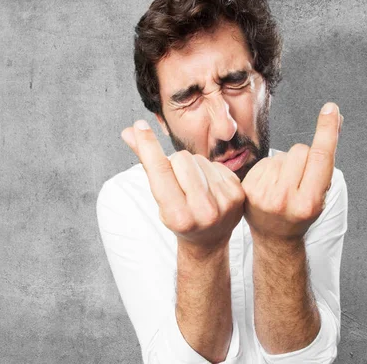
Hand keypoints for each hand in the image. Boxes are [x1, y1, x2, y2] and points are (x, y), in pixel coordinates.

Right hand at [121, 120, 244, 253]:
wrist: (208, 240)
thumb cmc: (177, 216)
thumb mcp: (158, 197)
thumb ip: (146, 163)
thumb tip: (128, 132)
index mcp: (178, 216)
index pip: (160, 171)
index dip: (148, 146)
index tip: (140, 125)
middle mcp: (203, 212)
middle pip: (181, 159)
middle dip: (174, 163)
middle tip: (176, 181)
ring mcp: (224, 203)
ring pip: (199, 159)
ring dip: (192, 167)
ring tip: (193, 186)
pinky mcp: (238, 194)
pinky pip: (215, 164)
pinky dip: (207, 170)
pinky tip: (208, 186)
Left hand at [241, 102, 342, 241]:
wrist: (274, 236)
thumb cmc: (301, 213)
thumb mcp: (320, 195)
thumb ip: (324, 164)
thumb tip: (333, 122)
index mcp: (309, 202)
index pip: (321, 158)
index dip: (327, 131)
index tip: (331, 110)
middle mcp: (285, 198)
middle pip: (300, 150)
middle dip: (304, 157)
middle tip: (300, 178)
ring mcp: (263, 194)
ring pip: (282, 155)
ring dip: (285, 164)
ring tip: (283, 185)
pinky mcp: (248, 189)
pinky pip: (266, 161)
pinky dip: (270, 168)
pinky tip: (269, 184)